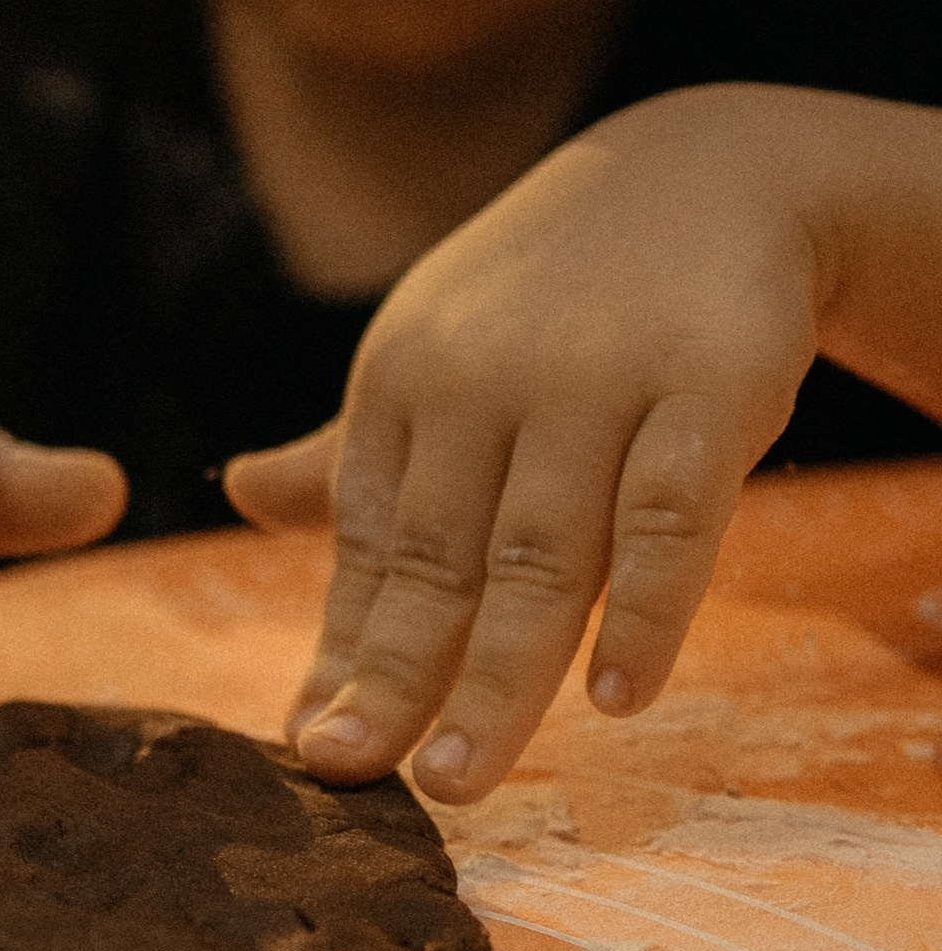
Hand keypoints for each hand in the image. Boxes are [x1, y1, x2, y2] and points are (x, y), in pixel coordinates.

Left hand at [223, 91, 825, 801]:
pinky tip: (621, 696)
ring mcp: (597, 383)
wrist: (710, 170)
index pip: (368, 540)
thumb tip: (240, 496)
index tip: (310, 745)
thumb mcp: (439, 353)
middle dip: (392, 677)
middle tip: (351, 780)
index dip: (341, 646)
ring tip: (455, 778)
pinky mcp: (708, 383)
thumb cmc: (555, 293)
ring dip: (499, 675)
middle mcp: (484, 383)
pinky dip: (650, 608)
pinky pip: (674, 513)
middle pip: (437, 559)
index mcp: (403, 381)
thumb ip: (358, 451)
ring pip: (542, 554)